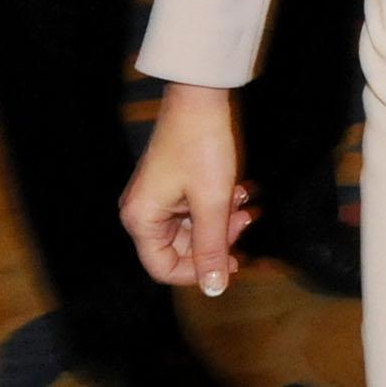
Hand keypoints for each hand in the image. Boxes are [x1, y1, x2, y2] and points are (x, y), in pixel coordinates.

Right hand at [122, 82, 251, 296]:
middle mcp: (144, 211)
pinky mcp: (175, 183)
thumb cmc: (202, 145)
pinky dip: (220, 205)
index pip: (164, 268)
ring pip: (194, 229)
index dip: (198, 272)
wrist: (203, 96)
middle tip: (243, 221)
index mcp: (141, 219)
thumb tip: (214, 289)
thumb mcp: (212, 203)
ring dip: (223, 222)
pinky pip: (197, 208)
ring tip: (244, 202)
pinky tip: (239, 190)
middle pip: (181, 249)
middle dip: (217, 240)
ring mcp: (159, 196)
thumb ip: (212, 248)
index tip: (232, 263)